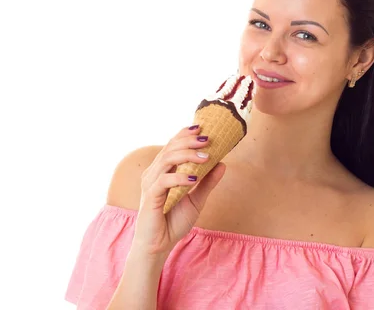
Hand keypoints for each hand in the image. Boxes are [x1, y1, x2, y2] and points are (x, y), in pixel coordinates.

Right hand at [132, 125, 225, 258]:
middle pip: (170, 148)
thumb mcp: (196, 200)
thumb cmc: (173, 222)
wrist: (159, 246)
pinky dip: (180, 177)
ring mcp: (150, 184)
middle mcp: (154, 173)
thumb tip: (223, 163)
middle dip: (189, 141)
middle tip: (208, 139)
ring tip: (205, 156)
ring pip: (167, 159)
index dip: (185, 134)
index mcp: (162, 171)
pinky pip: (164, 180)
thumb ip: (207, 182)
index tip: (203, 127)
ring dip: (187, 155)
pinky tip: (194, 177)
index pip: (172, 145)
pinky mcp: (150, 197)